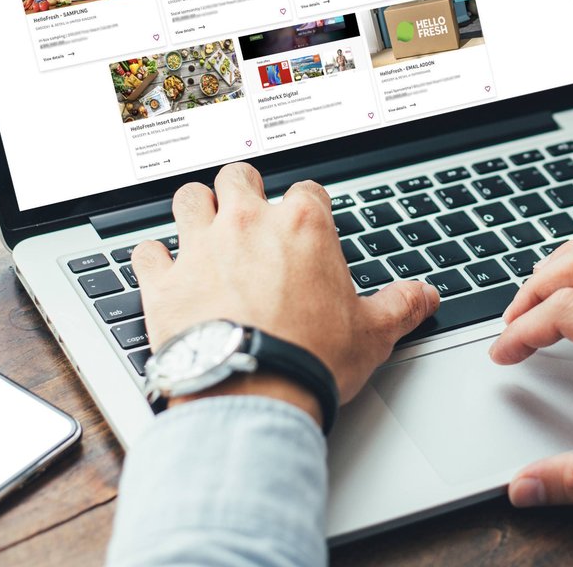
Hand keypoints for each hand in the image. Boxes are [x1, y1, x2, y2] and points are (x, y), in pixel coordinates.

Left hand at [132, 163, 439, 419]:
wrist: (252, 396)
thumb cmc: (310, 361)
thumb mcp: (372, 334)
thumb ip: (402, 305)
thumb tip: (425, 295)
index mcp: (302, 227)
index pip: (306, 192)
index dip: (307, 208)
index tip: (307, 226)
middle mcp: (248, 225)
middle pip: (237, 177)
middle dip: (242, 190)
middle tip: (249, 214)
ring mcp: (201, 249)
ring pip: (189, 199)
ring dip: (196, 210)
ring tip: (204, 228)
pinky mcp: (164, 282)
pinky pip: (146, 252)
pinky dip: (153, 258)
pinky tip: (163, 269)